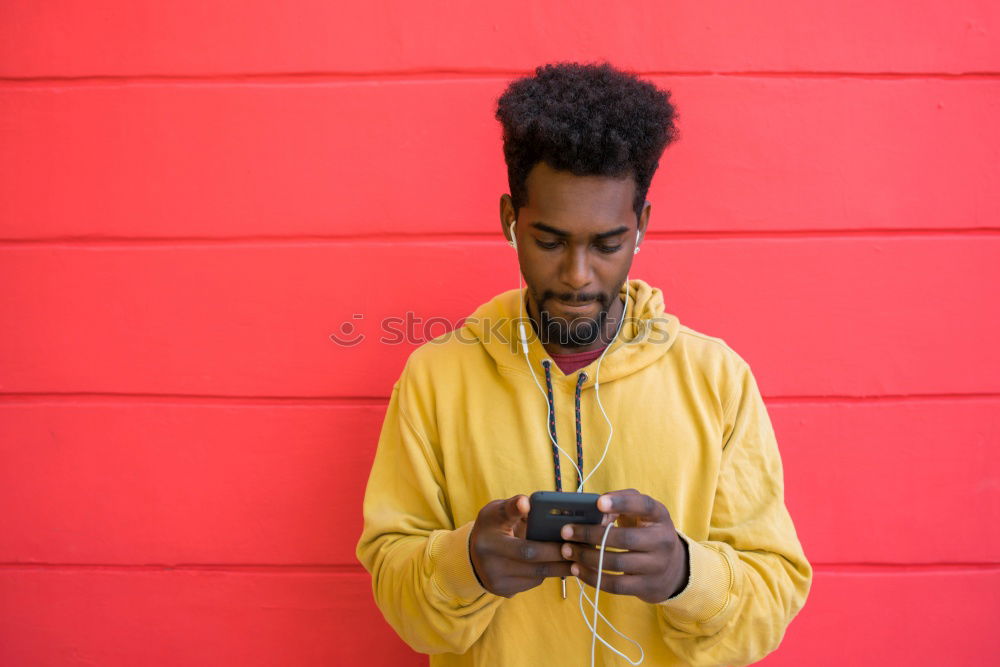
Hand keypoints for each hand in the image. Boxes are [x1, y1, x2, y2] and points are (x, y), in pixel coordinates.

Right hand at [469, 494, 573, 597]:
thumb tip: (528, 502)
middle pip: (528, 553)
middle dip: (555, 550)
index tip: (528, 503)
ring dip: (559, 565)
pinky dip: (550, 572)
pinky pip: (534, 582)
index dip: (516, 509)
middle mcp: (488, 556)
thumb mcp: (498, 513)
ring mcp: (496, 577)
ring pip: (535, 573)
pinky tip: (562, 565)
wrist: (476, 558)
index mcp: (488, 530)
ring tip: (578, 557)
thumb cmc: (494, 529)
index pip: (503, 516)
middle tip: (577, 545)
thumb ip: (514, 507)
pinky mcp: (504, 591)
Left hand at [560, 489, 689, 603]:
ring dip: (587, 557)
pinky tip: (577, 569)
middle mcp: (663, 540)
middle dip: (590, 534)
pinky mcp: (647, 587)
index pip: (644, 505)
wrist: (672, 568)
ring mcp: (657, 566)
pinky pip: (616, 585)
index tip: (598, 503)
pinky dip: (593, 577)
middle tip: (566, 531)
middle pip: (624, 538)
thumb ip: (621, 504)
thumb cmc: (646, 532)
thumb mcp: (641, 514)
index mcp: (659, 516)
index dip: (622, 502)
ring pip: (617, 563)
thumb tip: (593, 509)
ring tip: (567, 550)